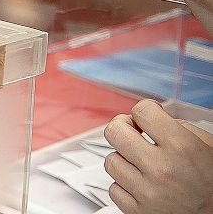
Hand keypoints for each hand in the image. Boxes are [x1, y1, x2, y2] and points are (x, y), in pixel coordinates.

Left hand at [104, 98, 212, 213]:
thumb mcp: (209, 147)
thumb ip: (179, 127)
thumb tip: (152, 117)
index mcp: (182, 148)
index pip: (141, 111)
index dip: (145, 111)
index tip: (148, 117)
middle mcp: (161, 169)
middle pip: (115, 132)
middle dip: (124, 128)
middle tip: (133, 133)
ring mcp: (148, 193)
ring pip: (111, 161)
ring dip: (124, 160)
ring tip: (142, 165)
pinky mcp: (139, 213)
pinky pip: (114, 189)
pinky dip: (125, 185)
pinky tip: (141, 184)